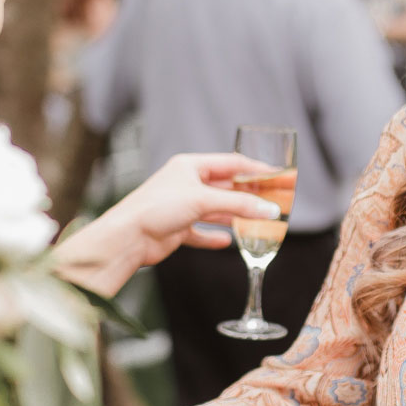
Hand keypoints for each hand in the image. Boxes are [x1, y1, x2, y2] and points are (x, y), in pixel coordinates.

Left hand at [52, 153, 282, 296]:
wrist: (127, 236)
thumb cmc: (157, 208)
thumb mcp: (203, 200)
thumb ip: (239, 204)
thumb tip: (270, 210)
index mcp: (190, 166)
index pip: (231, 163)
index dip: (256, 169)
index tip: (277, 176)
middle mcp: (186, 184)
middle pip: (225, 187)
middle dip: (249, 194)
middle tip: (272, 200)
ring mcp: (181, 207)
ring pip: (215, 210)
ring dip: (235, 216)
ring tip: (258, 222)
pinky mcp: (176, 229)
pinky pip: (201, 232)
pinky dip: (214, 236)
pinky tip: (228, 242)